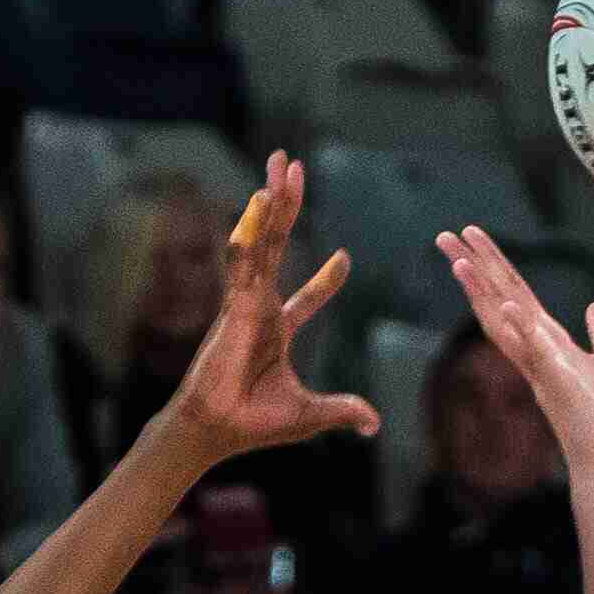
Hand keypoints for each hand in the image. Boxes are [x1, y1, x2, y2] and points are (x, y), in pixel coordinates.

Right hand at [147, 154, 389, 469]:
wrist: (219, 429)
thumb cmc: (254, 422)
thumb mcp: (311, 413)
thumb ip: (343, 410)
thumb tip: (374, 425)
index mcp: (276, 329)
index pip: (307, 297)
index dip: (327, 280)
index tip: (345, 256)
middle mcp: (260, 307)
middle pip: (278, 246)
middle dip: (287, 208)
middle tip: (294, 170)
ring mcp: (246, 301)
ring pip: (264, 240)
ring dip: (274, 202)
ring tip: (282, 164)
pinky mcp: (235, 304)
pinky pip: (245, 258)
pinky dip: (254, 228)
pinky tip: (261, 198)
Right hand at [439, 224, 593, 481]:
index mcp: (547, 341)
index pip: (514, 293)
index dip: (494, 263)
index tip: (470, 233)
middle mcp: (535, 351)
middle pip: (498, 300)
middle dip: (473, 267)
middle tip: (443, 235)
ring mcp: (542, 368)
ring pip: (504, 324)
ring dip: (483, 293)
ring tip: (460, 262)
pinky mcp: (558, 385)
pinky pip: (538, 354)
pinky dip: (524, 330)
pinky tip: (511, 307)